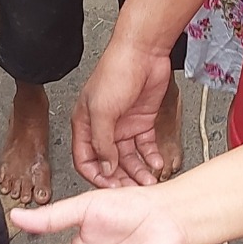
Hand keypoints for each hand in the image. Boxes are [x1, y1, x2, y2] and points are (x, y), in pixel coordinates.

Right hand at [71, 39, 174, 186]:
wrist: (144, 51)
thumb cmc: (116, 71)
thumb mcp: (103, 110)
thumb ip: (102, 142)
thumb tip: (106, 168)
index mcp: (86, 124)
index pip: (85, 160)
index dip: (96, 176)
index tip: (111, 187)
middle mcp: (104, 127)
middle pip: (109, 163)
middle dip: (120, 178)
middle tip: (133, 191)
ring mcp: (124, 125)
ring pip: (129, 158)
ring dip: (138, 171)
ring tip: (149, 181)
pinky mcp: (142, 121)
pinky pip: (145, 147)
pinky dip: (151, 157)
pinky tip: (157, 164)